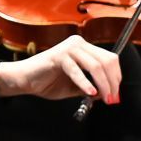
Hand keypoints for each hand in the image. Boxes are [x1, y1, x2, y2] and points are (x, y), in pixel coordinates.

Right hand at [0, 34, 123, 102]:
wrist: (23, 80)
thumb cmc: (47, 81)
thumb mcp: (75, 87)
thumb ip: (92, 87)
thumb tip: (108, 93)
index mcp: (84, 48)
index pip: (110, 59)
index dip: (116, 76)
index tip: (116, 93)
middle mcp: (78, 44)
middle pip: (106, 61)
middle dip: (112, 81)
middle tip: (112, 97)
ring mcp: (69, 48)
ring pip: (95, 65)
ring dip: (103, 84)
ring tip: (105, 97)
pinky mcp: (59, 56)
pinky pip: (77, 71)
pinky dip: (85, 83)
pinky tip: (90, 92)